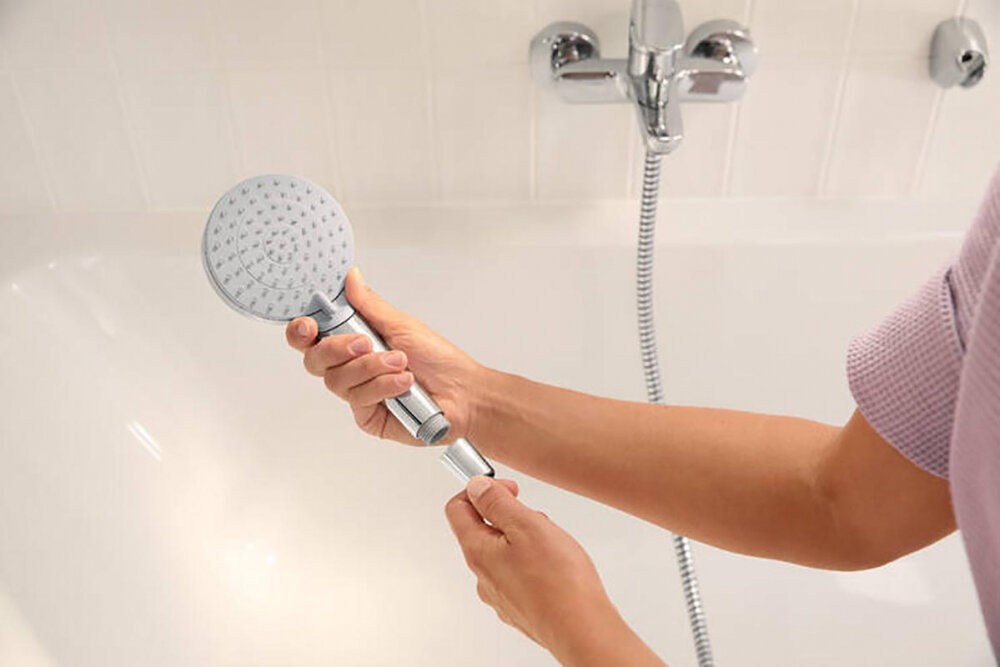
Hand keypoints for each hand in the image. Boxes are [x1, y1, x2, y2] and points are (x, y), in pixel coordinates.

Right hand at [285, 268, 483, 444]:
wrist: (463, 394)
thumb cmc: (439, 360)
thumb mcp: (402, 325)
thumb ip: (370, 305)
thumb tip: (351, 278)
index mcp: (354, 342)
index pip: (312, 337)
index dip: (301, 331)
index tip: (309, 325)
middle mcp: (351, 368)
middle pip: (314, 360)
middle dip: (337, 348)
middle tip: (365, 342)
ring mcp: (358, 393)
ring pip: (336, 380)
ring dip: (371, 367)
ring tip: (400, 363)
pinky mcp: (367, 416)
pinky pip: (358, 400)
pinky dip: (382, 386)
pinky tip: (403, 384)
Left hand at [445, 477, 664, 665]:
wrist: (581, 628)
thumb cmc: (557, 582)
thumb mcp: (526, 524)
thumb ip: (497, 502)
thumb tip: (476, 487)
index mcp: (478, 551)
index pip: (457, 508)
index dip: (480, 490)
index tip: (507, 489)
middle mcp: (483, 575)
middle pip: (483, 530)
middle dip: (510, 515)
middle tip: (536, 518)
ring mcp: (501, 594)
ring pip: (504, 552)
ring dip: (524, 539)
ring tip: (551, 545)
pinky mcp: (519, 606)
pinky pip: (519, 573)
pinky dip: (534, 562)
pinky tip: (555, 566)